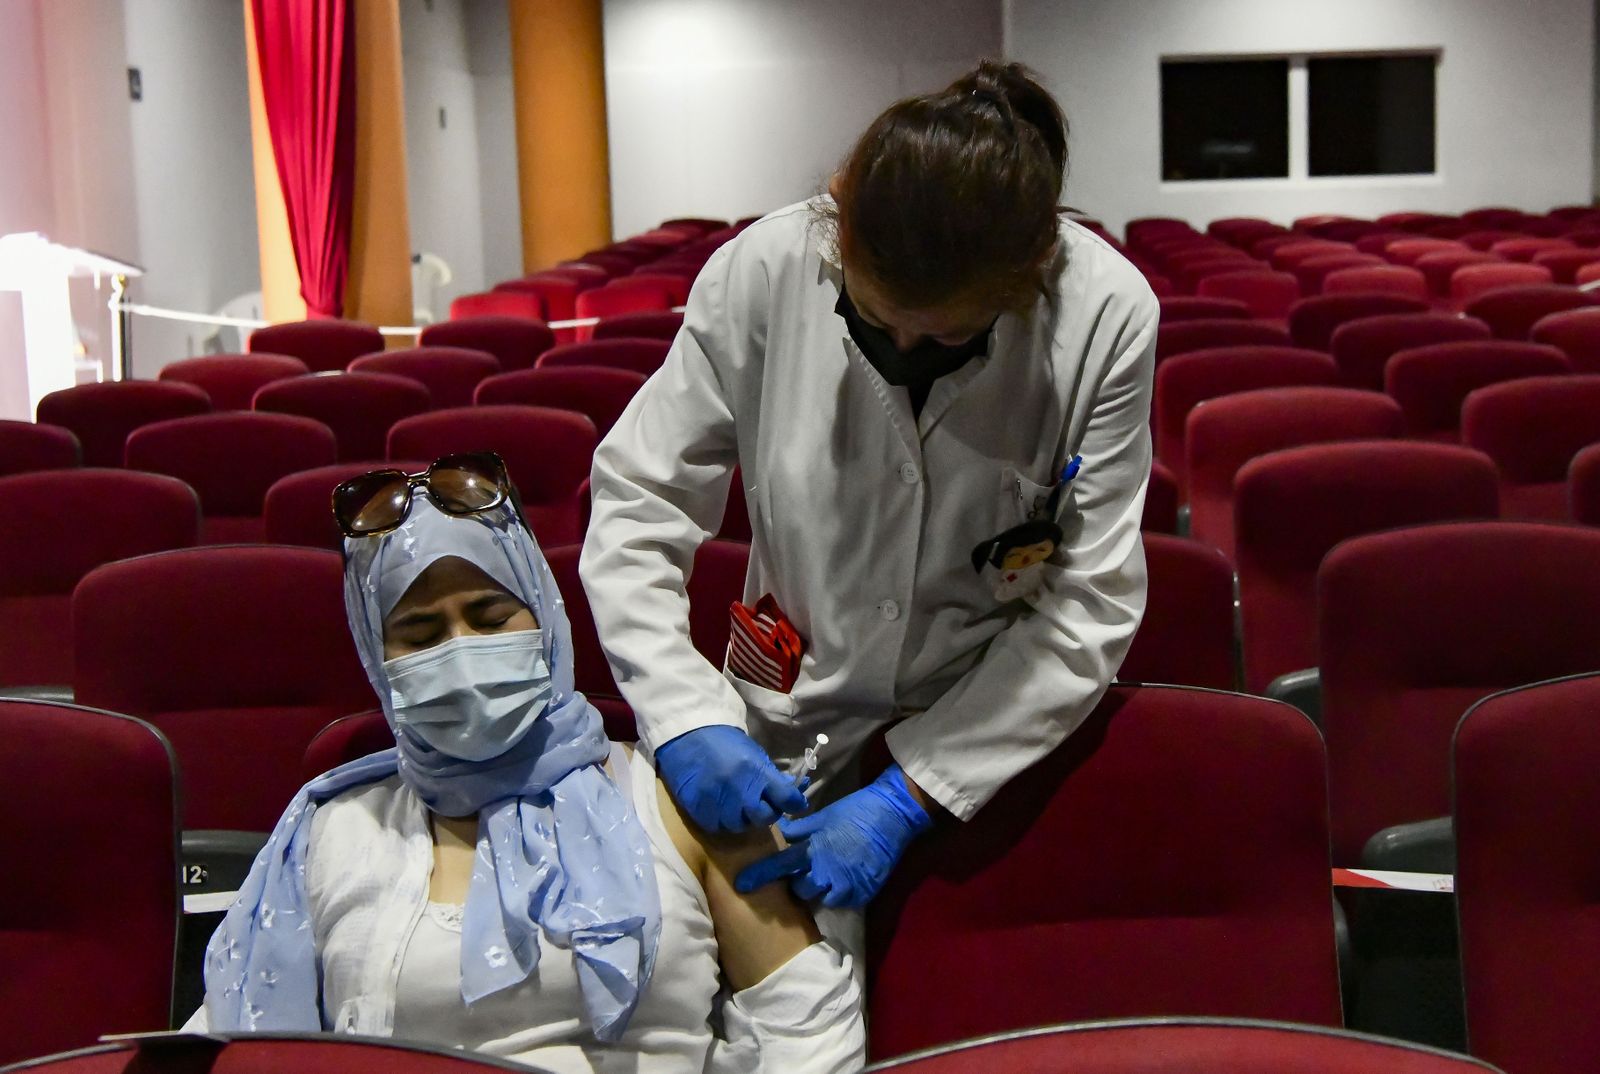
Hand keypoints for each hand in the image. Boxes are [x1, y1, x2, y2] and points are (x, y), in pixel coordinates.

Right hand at [654, 725, 808, 832]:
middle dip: (766, 813)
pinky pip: (716, 826)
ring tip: (739, 806)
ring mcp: (716, 801)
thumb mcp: (754, 753)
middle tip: (762, 806)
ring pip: (739, 826)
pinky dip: (722, 821)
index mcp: (755, 771)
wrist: (688, 733)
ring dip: (743, 818)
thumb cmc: (724, 741)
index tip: (794, 803)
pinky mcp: (698, 809)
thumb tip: (794, 793)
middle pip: (763, 817)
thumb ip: (772, 776)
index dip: (795, 803)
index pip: (786, 798)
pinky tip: (721, 809)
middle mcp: (738, 789)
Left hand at [734, 764, 932, 908]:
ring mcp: (845, 885)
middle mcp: (825, 872)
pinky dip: (840, 893)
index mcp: (812, 850)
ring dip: (820, 890)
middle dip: (799, 883)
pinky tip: (844, 880)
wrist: (892, 816)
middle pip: (800, 891)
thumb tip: (777, 833)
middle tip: (806, 871)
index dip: (758, 875)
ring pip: (821, 900)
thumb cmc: (853, 812)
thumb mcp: (821, 817)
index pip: (779, 866)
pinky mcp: (862, 893)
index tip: (741, 884)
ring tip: (826, 877)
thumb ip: (798, 831)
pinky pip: (842, 902)